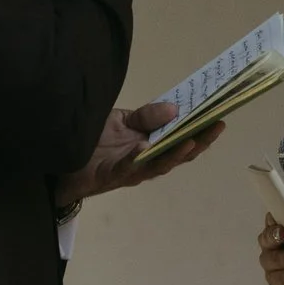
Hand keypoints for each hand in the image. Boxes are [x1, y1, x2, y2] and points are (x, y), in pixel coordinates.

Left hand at [59, 98, 220, 205]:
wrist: (63, 156)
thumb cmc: (94, 140)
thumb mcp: (122, 121)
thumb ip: (146, 115)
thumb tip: (174, 108)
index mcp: (153, 146)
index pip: (184, 138)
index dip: (202, 129)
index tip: (220, 114)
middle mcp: (147, 161)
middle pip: (180, 154)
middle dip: (200, 141)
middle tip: (216, 126)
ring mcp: (131, 171)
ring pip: (159, 165)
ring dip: (175, 154)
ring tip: (190, 142)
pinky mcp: (110, 175)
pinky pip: (126, 168)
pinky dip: (135, 159)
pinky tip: (144, 148)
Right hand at [259, 208, 283, 284]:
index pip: (272, 219)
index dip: (272, 219)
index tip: (282, 221)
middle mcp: (279, 244)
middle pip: (265, 239)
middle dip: (273, 237)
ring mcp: (278, 264)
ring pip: (268, 261)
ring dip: (282, 259)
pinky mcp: (282, 283)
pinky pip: (277, 280)